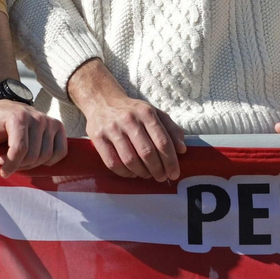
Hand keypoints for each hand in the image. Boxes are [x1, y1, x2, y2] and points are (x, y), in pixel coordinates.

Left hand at [0, 100, 66, 177]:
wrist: (8, 108)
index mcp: (18, 117)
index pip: (20, 149)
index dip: (11, 164)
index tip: (3, 170)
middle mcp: (37, 117)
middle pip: (33, 155)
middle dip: (20, 165)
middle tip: (10, 164)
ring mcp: (49, 121)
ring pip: (46, 156)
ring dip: (33, 165)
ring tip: (21, 160)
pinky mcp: (58, 126)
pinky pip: (60, 152)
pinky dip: (50, 160)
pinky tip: (37, 158)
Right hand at [68, 60, 185, 181]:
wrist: (102, 100)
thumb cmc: (133, 111)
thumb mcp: (154, 113)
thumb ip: (171, 129)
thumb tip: (182, 149)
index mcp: (146, 113)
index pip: (162, 141)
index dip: (170, 161)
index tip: (174, 173)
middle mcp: (129, 119)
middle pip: (147, 152)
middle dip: (158, 170)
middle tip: (162, 177)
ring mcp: (112, 129)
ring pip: (130, 160)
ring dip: (142, 173)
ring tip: (148, 175)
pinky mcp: (98, 138)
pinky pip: (112, 163)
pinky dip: (125, 173)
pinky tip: (132, 173)